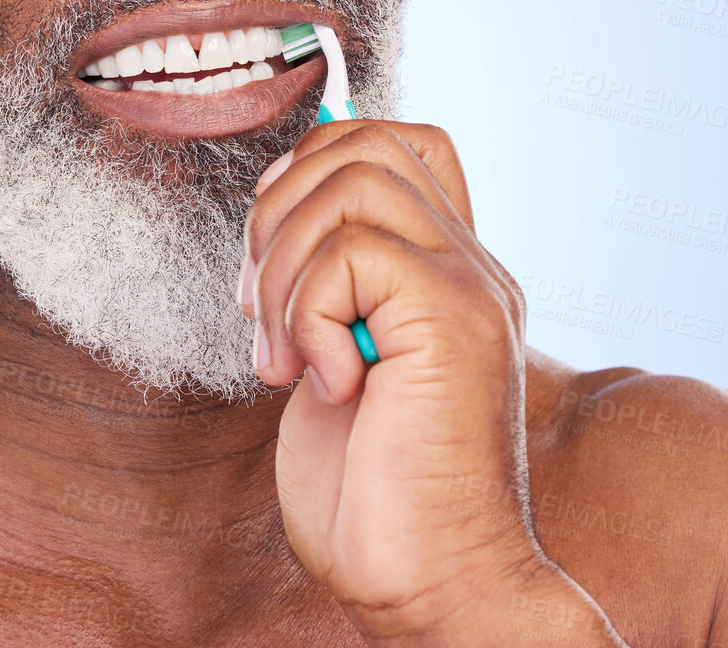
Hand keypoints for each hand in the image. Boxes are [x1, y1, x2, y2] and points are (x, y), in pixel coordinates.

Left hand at [240, 120, 623, 645]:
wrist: (432, 586)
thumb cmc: (375, 498)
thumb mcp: (331, 364)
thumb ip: (325, 291)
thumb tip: (275, 217)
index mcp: (446, 273)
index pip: (398, 143)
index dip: (318, 157)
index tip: (270, 248)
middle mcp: (471, 266)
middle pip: (364, 142)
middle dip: (277, 208)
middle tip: (257, 308)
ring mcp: (470, 285)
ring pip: (351, 181)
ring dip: (282, 266)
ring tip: (282, 356)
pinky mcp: (453, 315)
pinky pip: (348, 252)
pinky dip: (306, 313)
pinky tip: (324, 382)